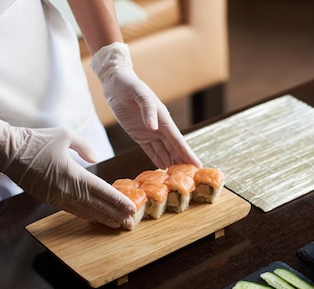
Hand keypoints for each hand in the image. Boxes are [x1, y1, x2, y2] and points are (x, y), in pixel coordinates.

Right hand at [0, 117, 136, 228]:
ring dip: (102, 219)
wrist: (6, 151)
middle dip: (115, 215)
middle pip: (97, 206)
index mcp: (74, 175)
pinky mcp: (49, 199)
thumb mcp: (65, 135)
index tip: (132, 209)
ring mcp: (57, 197)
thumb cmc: (36, 140)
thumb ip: (85, 147)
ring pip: (85, 212)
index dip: (119, 202)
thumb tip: (95, 158)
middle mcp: (67, 190)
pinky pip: (72, 210)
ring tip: (116, 225)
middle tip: (130, 224)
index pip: (103, 192)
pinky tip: (95, 218)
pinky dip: (86, 215)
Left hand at [90, 42, 200, 168]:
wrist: (116, 83)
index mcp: (163, 119)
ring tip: (180, 179)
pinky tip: (164, 170)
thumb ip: (148, 110)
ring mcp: (151, 133)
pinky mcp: (140, 136)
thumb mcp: (139, 94)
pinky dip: (159, 160)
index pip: (178, 141)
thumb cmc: (129, 86)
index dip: (187, 154)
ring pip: (165, 152)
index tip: (198, 166)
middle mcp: (160, 128)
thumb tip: (154, 127)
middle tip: (192, 179)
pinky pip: (152, 151)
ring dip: (172, 164)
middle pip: (174, 149)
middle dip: (183, 163)